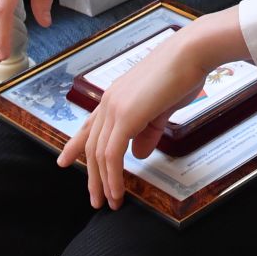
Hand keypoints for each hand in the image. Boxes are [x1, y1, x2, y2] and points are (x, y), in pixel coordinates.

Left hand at [58, 10, 246, 208]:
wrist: (191, 53)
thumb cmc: (182, 75)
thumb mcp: (162, 109)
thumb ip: (148, 132)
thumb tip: (138, 154)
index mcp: (116, 97)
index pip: (90, 125)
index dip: (75, 145)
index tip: (65, 160)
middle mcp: (109, 102)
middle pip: (91, 145)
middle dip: (91, 175)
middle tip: (95, 198)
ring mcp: (115, 108)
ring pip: (98, 154)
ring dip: (102, 182)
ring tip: (108, 202)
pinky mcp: (125, 117)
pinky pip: (112, 155)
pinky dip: (113, 177)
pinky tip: (118, 191)